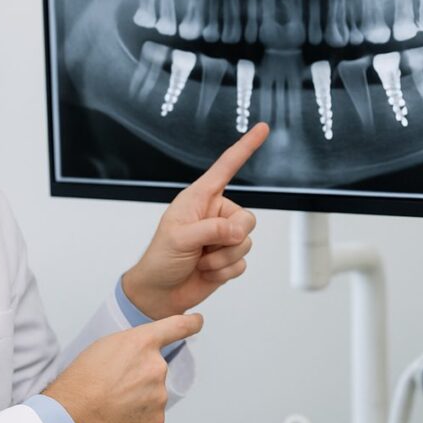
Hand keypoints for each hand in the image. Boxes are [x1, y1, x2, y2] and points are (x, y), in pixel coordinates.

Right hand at [42, 313, 202, 422]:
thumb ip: (132, 347)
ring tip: (111, 403)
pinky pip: (152, 415)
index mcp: (142, 342)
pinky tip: (118, 417)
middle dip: (140, 376)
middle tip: (114, 385)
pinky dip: (138, 417)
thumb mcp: (104, 346)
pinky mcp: (157, 420)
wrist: (71, 416)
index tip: (198, 322)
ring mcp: (159, 395)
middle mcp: (156, 366)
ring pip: (153, 393)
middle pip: (156, 368)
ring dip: (138, 398)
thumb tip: (143, 357)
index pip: (177, 327)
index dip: (190, 324)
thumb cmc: (81, 381)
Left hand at [122, 123, 269, 319]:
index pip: (226, 168)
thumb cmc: (160, 259)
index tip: (262, 129)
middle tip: (205, 247)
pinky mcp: (228, 259)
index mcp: (199, 199)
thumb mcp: (180, 238)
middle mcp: (214, 214)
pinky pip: (243, 263)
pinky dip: (224, 272)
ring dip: (223, 259)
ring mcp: (222, 237)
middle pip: (247, 218)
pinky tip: (206, 272)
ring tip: (200, 261)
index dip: (245, 148)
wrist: (160, 293)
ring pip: (246, 242)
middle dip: (230, 237)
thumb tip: (238, 230)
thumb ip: (211, 230)